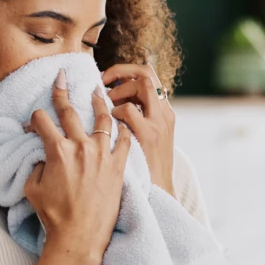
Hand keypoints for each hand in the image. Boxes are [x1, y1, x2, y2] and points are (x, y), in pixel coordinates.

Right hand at [22, 68, 131, 260]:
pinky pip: (124, 140)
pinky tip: (122, 122)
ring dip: (98, 102)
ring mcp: (102, 155)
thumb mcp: (34, 188)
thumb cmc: (54, 216)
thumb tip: (43, 155)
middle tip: (62, 77)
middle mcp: (80, 147)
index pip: (42, 121)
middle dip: (62, 91)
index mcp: (57, 151)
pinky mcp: (119, 166)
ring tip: (97, 91)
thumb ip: (37, 165)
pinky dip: (123, 129)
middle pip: (69, 111)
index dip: (34, 120)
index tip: (33, 123)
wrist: (80, 237)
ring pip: (102, 118)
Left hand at [101, 62, 174, 196]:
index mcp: (164, 112)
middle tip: (100, 81)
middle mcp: (164, 112)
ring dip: (119, 89)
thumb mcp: (147, 139)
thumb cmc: (146, 169)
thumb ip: (135, 119)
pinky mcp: (148, 135)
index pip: (148, 75)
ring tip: (105, 102)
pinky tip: (107, 123)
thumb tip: (110, 103)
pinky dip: (115, 110)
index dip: (126, 71)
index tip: (107, 79)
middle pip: (146, 72)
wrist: (158, 193)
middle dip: (120, 70)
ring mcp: (158, 122)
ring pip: (140, 84)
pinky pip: (128, 109)